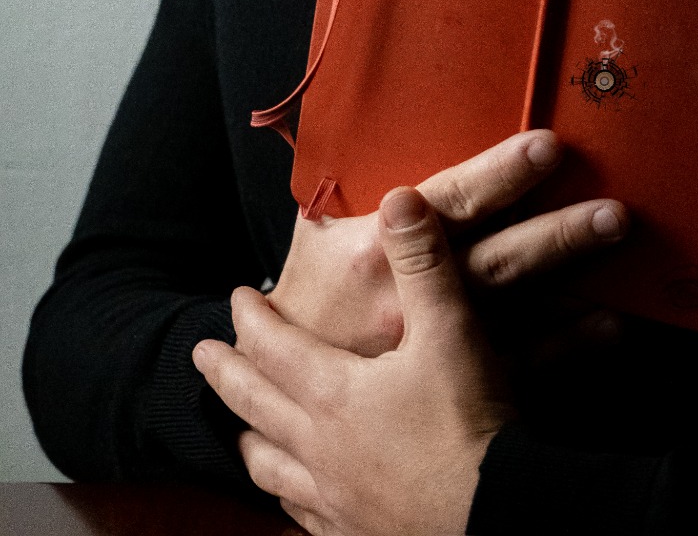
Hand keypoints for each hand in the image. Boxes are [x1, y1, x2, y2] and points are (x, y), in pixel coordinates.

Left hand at [194, 188, 512, 535]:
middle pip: (256, 405)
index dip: (251, 317)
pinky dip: (286, 502)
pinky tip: (292, 502)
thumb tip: (399, 197)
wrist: (495, 516)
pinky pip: (301, 518)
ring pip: (270, 468)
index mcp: (334, 393)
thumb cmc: (469, 423)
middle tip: (201, 356)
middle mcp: (320, 447)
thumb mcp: (449, 329)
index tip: (236, 297)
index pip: (273, 346)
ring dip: (248, 442)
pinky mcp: (354, 533)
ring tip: (236, 434)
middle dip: (227, 375)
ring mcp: (333, 498)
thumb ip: (422, 261)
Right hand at [269, 129, 625, 355]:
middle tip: (611, 213)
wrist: (283, 380)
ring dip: (572, 290)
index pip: (452, 201)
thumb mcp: (314, 222)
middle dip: (557, 235)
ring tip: (624, 266)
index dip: (500, 174)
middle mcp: (410, 298)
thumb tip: (368, 100)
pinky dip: (566, 348)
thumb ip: (350, 171)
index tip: (547, 147)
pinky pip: (519, 365)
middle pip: (497, 259)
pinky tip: (609, 325)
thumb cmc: (309, 285)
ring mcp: (433, 347)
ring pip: (515, 312)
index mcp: (376, 247)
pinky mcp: (450, 383)